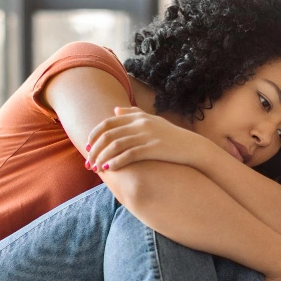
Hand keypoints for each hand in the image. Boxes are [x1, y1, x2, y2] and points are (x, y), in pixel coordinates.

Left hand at [84, 106, 205, 171]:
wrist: (193, 147)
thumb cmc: (171, 136)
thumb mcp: (152, 120)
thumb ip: (132, 114)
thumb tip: (114, 110)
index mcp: (137, 117)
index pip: (107, 123)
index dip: (94, 135)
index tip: (87, 147)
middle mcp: (140, 124)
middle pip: (108, 136)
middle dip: (95, 150)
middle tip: (88, 163)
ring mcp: (147, 136)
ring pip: (115, 146)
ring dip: (102, 158)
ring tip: (96, 169)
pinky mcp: (153, 148)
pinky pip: (129, 155)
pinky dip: (116, 162)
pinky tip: (110, 170)